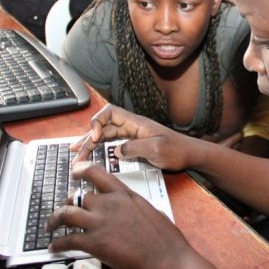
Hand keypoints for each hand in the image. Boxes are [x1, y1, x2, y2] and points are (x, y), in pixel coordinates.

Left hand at [46, 163, 191, 268]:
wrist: (165, 257)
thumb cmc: (165, 237)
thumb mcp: (151, 210)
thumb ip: (135, 206)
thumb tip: (133, 210)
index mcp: (123, 194)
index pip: (96, 172)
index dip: (81, 169)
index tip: (75, 171)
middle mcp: (108, 203)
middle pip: (77, 195)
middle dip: (67, 201)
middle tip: (64, 206)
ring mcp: (99, 222)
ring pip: (66, 213)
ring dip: (54, 219)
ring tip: (50, 225)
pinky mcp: (94, 243)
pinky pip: (67, 240)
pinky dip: (58, 244)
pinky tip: (55, 247)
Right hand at [70, 104, 198, 171]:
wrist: (191, 155)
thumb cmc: (178, 150)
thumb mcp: (156, 150)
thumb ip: (134, 148)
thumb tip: (116, 150)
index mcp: (136, 123)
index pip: (110, 112)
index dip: (98, 122)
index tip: (96, 138)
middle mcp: (132, 127)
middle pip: (104, 127)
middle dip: (89, 138)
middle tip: (77, 154)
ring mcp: (133, 136)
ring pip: (107, 137)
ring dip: (92, 145)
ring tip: (78, 155)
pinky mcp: (135, 146)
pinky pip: (114, 145)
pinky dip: (102, 150)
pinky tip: (94, 156)